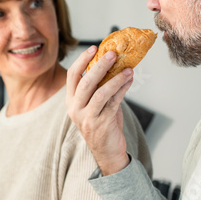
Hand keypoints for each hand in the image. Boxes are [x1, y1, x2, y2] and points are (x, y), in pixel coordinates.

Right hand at [66, 45, 132, 175]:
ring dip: (116, 78)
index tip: (94, 48)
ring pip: (100, 92)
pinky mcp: (101, 124)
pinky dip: (123, 89)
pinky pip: (114, 102)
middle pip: (86, 82)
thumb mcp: (95, 104)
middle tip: (113, 54)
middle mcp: (75, 109)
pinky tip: (129, 80)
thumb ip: (99, 87)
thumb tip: (114, 63)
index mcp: (71, 101)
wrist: (107, 151)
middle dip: (100, 65)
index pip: (72, 76)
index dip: (82, 60)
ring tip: (128, 69)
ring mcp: (87, 118)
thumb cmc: (102, 124)